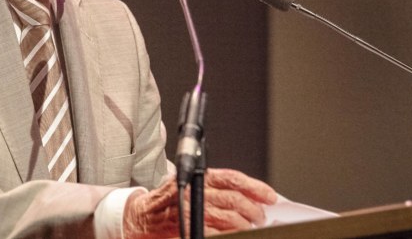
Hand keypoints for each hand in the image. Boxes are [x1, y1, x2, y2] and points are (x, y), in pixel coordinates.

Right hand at [122, 168, 276, 237]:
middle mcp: (195, 190)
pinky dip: (229, 235)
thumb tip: (249, 198)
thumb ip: (216, 189)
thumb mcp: (191, 185)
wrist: (141, 216)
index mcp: (199, 177)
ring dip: (244, 225)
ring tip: (249, 228)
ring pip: (229, 218)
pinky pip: (215, 232)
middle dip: (253, 211)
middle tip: (259, 218)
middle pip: (234, 199)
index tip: (270, 197)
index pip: (233, 178)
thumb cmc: (168, 201)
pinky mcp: (187, 227)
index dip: (255, 187)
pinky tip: (234, 235)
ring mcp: (191, 210)